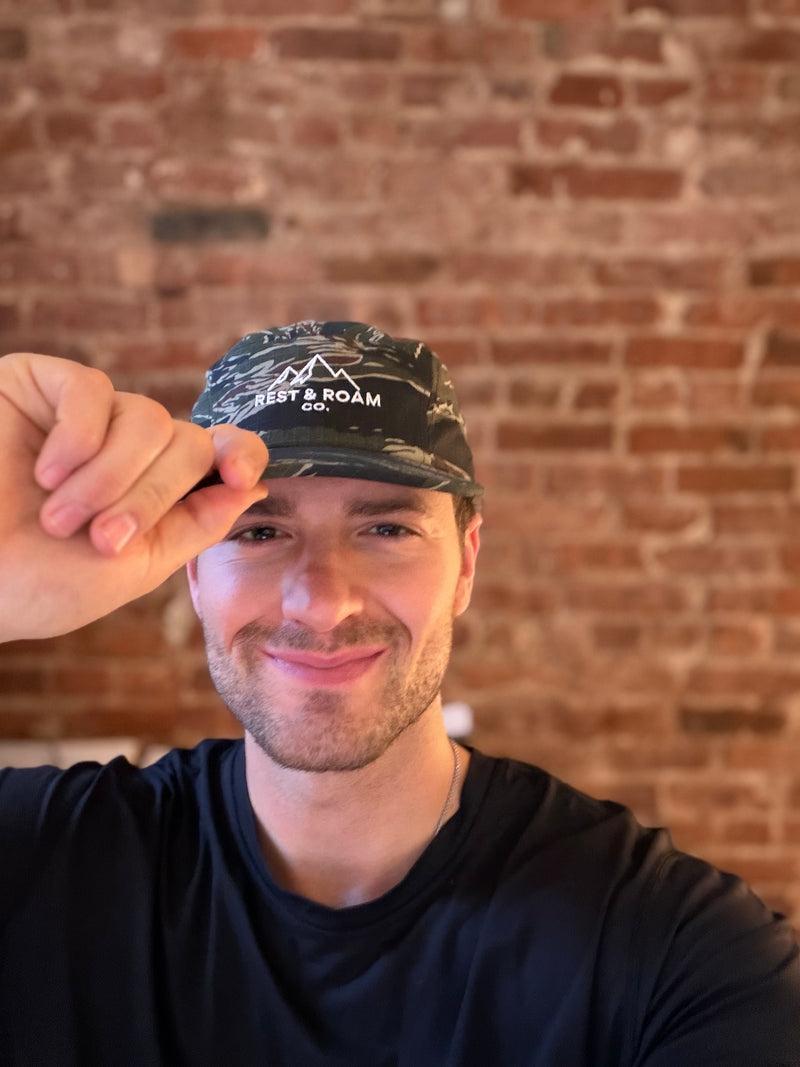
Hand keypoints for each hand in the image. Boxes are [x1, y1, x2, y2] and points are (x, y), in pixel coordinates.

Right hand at [0, 352, 267, 640]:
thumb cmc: (34, 583)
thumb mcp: (133, 568)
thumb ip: (194, 525)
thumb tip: (253, 487)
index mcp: (153, 489)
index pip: (217, 451)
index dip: (240, 453)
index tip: (237, 475)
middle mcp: (125, 447)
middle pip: (186, 440)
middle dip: (151, 495)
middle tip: (101, 538)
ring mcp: (84, 414)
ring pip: (147, 418)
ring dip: (109, 477)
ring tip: (59, 516)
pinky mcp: (40, 385)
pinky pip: (92, 389)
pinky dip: (79, 438)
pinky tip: (44, 472)